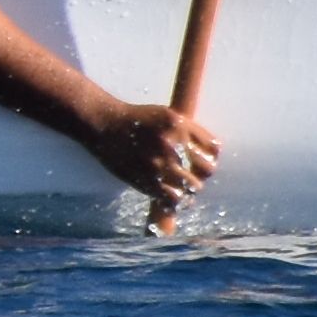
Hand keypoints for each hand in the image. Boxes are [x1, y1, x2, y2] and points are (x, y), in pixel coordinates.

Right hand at [87, 99, 217, 221]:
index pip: (212, 148)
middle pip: (207, 169)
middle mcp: (172, 144)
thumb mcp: (165, 115)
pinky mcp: (147, 179)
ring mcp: (160, 163)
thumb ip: (188, 130)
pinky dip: (175, 202)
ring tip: (180, 188)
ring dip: (189, 189)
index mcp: (180, 125)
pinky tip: (170, 199)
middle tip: (192, 176)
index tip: (203, 161)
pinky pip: (173, 198)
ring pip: (192, 186)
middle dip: (201, 174)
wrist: (103, 125)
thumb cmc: (135, 119)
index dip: (211, 157)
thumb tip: (213, 152)